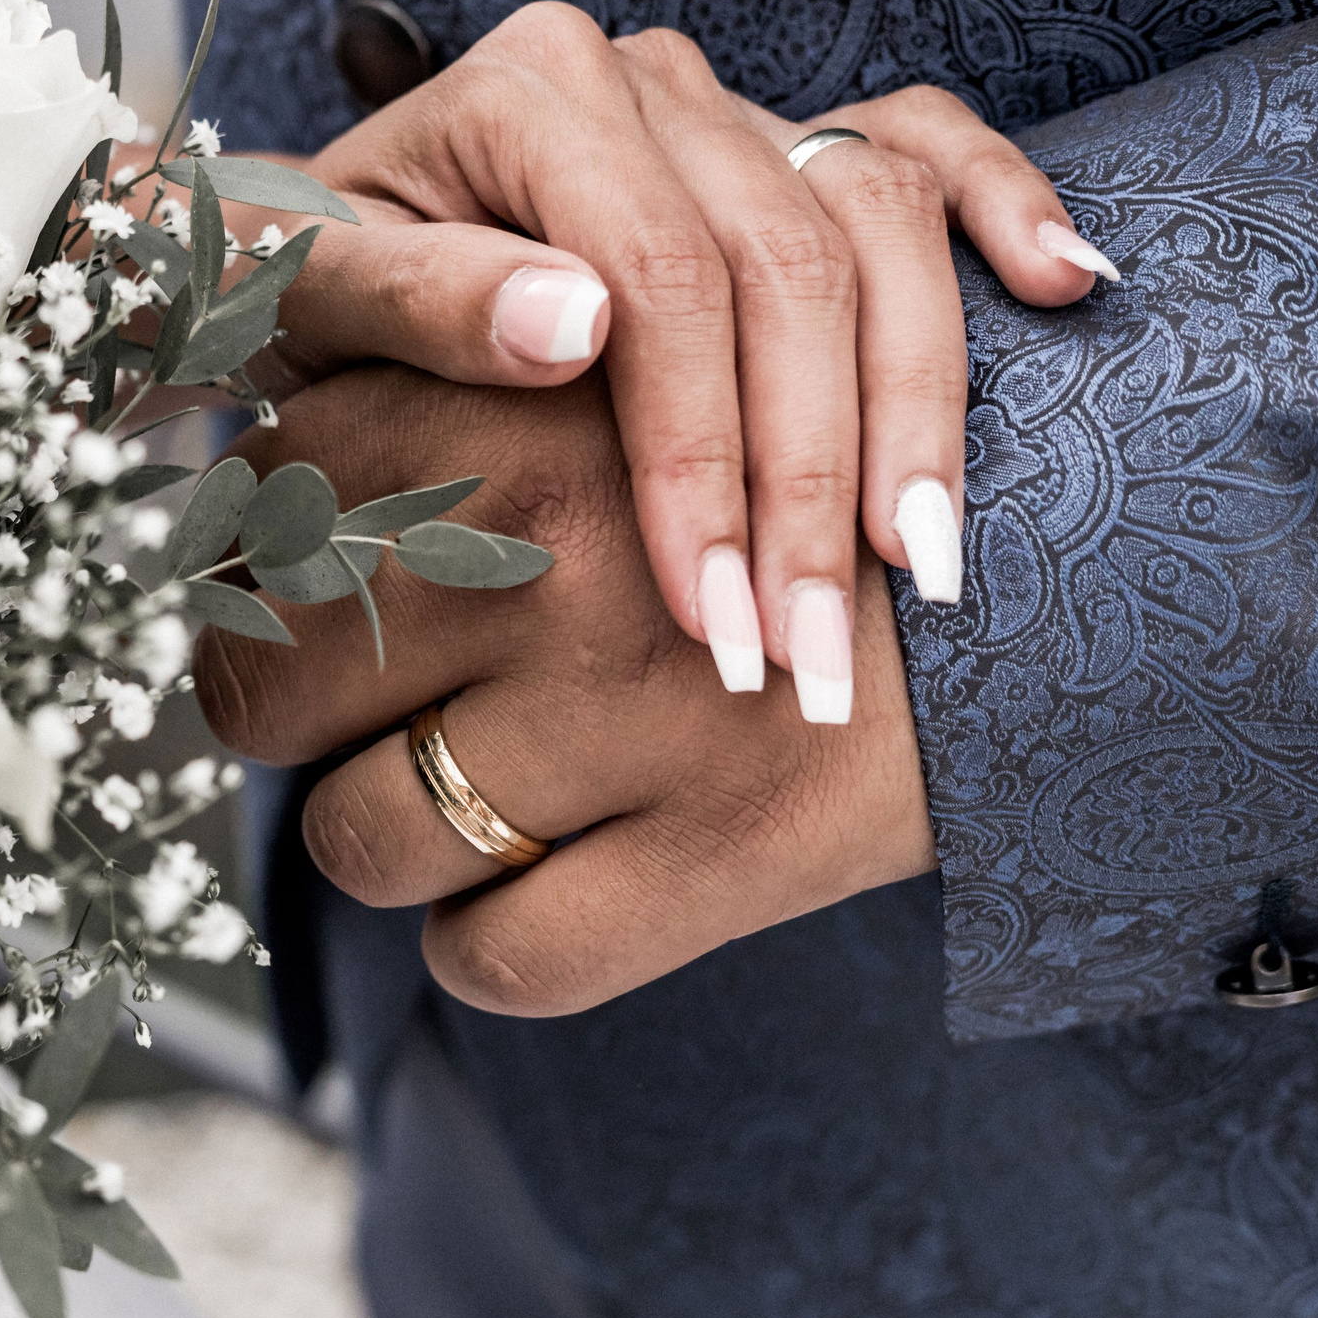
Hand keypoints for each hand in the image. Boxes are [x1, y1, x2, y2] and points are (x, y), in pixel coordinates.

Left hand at [194, 364, 936, 1015]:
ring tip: (451, 797)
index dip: (259, 567)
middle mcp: (554, 548)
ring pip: (358, 841)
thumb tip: (252, 486)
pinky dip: (492, 950)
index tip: (302, 589)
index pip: (264, 504)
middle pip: (263, 685)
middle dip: (279, 717)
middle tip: (339, 713)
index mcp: (517, 399)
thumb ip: (458, 377)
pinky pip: (495, 963)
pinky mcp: (728, 855)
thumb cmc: (803, 454)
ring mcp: (635, 713)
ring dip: (386, 838)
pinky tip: (537, 893)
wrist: (1065, 555)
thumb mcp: (638, 354)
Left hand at [223, 4, 1105, 719]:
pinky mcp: (790, 146)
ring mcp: (732, 111)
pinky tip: (1067, 293)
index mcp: (526, 99)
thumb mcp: (299, 299)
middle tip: (806, 664)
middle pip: (783, 271)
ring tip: (918, 586)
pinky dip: (1005, 210)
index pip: (655, 282)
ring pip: (874, 234)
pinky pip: (930, 152)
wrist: (303, 250)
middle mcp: (646, 88)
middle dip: (806, 484)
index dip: (694, 457)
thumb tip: (573, 326)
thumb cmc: (285, 293)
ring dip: (913, 419)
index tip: (706, 617)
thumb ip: (412, 301)